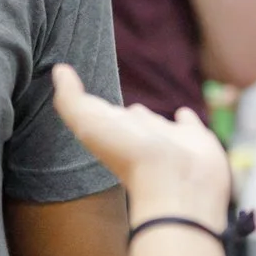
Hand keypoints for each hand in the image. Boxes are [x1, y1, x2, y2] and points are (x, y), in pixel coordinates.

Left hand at [51, 64, 232, 219]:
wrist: (177, 185)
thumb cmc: (129, 155)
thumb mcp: (89, 122)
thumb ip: (70, 98)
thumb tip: (58, 70)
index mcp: (114, 130)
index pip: (102, 112)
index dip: (92, 103)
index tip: (90, 96)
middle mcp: (140, 135)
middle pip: (128, 119)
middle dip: (123, 111)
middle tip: (118, 104)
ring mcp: (169, 139)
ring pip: (156, 123)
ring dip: (150, 117)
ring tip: (142, 109)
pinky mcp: (197, 140)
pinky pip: (190, 125)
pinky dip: (186, 119)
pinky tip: (184, 115)